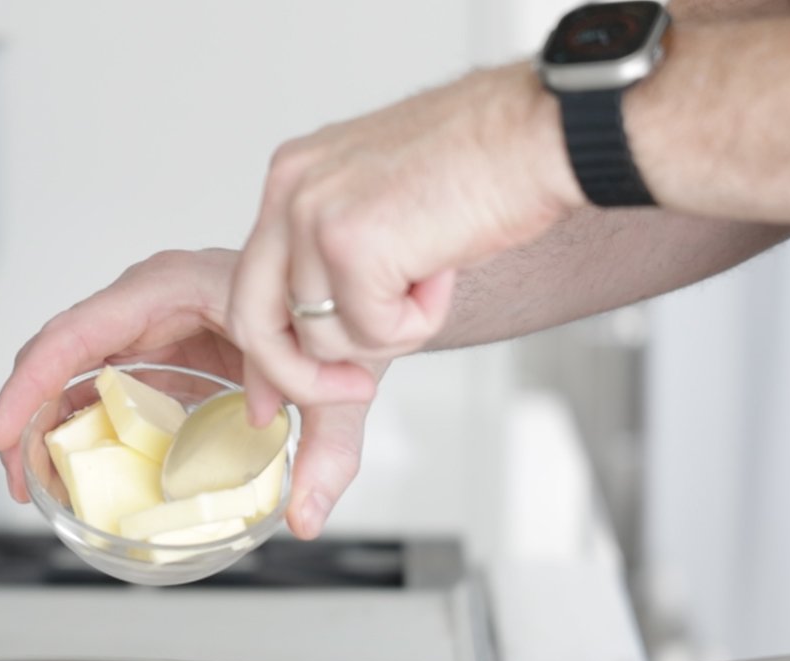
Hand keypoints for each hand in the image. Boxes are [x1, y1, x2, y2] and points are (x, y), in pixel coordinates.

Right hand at [0, 249, 381, 538]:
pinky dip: (81, 427)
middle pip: (57, 355)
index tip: (2, 433)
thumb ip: (328, 449)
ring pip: (70, 373)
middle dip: (25, 419)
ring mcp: (146, 325)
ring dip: (46, 428)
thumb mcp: (333, 383)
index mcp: (170, 287)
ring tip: (39, 488)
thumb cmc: (328, 312)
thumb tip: (305, 518)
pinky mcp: (155, 352)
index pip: (76, 333)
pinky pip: (99, 386)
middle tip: (20, 484)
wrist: (346, 294)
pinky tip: (78, 471)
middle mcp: (146, 301)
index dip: (30, 385)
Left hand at [230, 63, 582, 422]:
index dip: (264, 351)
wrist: (541, 133)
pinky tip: (444, 270)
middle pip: (254, 320)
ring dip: (390, 330)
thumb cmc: (487, 165)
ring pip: (324, 338)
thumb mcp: (384, 206)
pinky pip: (374, 334)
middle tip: (356, 391)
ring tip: (433, 272)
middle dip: (300, 377)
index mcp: (294, 177)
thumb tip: (314, 335)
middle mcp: (290, 190)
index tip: (268, 399)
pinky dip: (419, 322)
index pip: (248, 283)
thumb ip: (336, 262)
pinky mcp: (350, 245)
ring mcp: (313, 215)